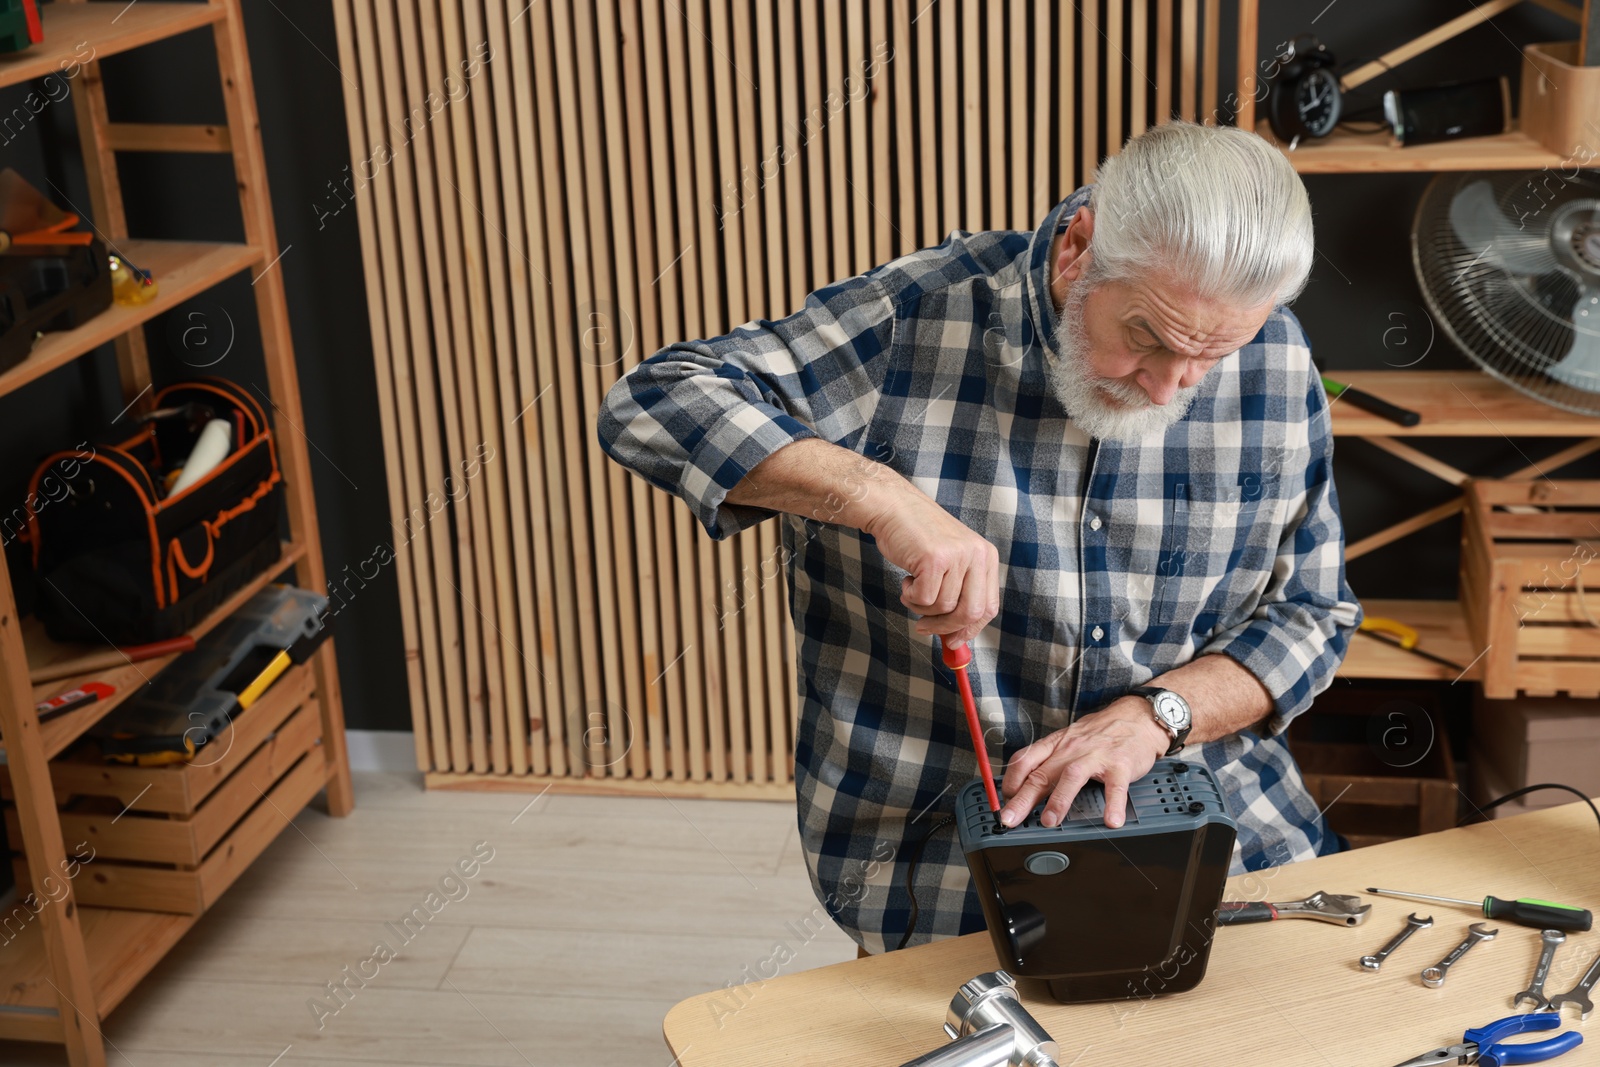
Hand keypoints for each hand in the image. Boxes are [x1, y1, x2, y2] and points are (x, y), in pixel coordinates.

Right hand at [862, 483, 998, 646]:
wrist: (892, 508)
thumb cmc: (917, 538)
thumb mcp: (949, 562)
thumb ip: (958, 593)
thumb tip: (956, 638)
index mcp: (986, 556)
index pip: (988, 607)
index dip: (970, 629)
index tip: (954, 641)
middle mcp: (977, 554)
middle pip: (970, 613)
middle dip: (945, 627)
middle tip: (924, 627)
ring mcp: (957, 555)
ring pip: (943, 607)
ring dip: (921, 606)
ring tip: (912, 586)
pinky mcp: (935, 558)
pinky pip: (924, 599)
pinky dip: (910, 596)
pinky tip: (907, 578)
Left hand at [998, 697, 1171, 829]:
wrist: (1137, 717)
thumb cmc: (1100, 733)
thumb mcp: (1068, 741)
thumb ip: (1049, 761)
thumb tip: (1025, 785)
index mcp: (1057, 744)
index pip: (1025, 760)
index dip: (1010, 781)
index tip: (1003, 801)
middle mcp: (1072, 749)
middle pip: (1042, 773)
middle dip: (1023, 798)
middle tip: (1010, 818)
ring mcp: (1096, 756)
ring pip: (1072, 776)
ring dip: (1058, 800)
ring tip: (1049, 822)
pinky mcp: (1121, 764)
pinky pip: (1115, 786)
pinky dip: (1113, 804)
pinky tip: (1111, 820)